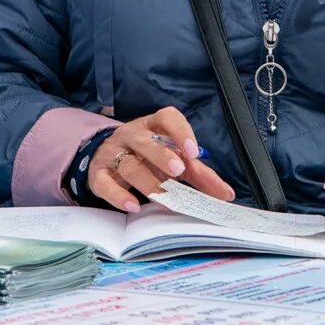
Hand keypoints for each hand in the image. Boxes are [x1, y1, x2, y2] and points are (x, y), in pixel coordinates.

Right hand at [89, 107, 234, 212]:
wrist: (105, 157)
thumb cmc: (146, 157)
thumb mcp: (173, 159)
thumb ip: (199, 174)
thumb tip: (226, 194)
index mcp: (152, 125)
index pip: (167, 118)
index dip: (181, 132)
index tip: (194, 151)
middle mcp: (132, 135)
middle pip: (145, 142)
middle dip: (162, 156)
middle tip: (178, 170)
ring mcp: (113, 153)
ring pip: (128, 164)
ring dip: (146, 181)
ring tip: (162, 196)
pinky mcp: (98, 174)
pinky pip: (105, 183)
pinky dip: (119, 196)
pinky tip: (133, 206)